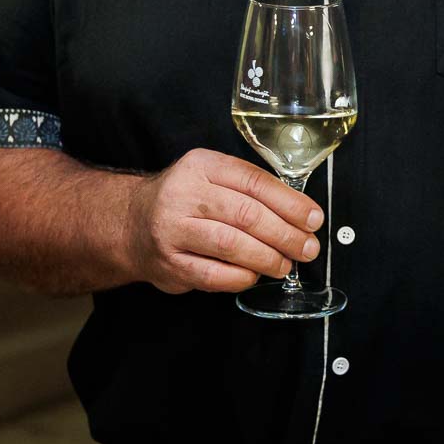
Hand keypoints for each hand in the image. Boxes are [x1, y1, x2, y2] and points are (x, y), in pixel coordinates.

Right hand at [123, 148, 324, 292]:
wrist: (131, 224)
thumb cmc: (186, 200)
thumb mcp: (213, 177)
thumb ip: (250, 188)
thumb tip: (302, 213)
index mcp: (202, 166)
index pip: (254, 182)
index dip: (290, 203)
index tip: (313, 219)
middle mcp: (183, 194)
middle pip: (246, 214)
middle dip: (285, 234)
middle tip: (307, 248)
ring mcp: (172, 230)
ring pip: (230, 245)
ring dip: (266, 258)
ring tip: (284, 264)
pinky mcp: (169, 263)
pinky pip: (213, 275)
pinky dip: (240, 278)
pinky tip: (253, 276)